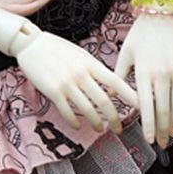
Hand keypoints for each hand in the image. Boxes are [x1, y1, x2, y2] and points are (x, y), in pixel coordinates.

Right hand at [13, 30, 139, 134]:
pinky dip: (75, 121)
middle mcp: (81, 74)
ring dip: (96, 123)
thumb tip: (108, 84)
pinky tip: (78, 125)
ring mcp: (67, 83)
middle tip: (119, 128)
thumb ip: (93, 68)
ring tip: (99, 129)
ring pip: (88, 109)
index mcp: (90, 64)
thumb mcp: (79, 54)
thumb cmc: (55, 48)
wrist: (30, 44)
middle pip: (104, 101)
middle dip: (114, 118)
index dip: (130, 96)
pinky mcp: (53, 91)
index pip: (115, 82)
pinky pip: (67, 111)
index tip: (142, 107)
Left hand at [114, 13, 172, 147]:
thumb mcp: (126, 52)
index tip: (148, 140)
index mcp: (143, 72)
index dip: (148, 125)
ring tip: (171, 134)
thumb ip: (118, 75)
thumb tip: (108, 94)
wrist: (163, 10)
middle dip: (162, 129)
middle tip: (161, 143)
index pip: (146, 106)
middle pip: (163, 109)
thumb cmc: (141, 32)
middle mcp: (162, 74)